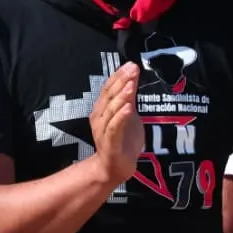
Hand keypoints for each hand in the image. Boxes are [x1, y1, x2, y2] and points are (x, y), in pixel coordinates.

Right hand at [89, 61, 143, 183]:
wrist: (115, 167)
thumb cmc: (122, 140)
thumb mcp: (129, 115)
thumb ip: (129, 98)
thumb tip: (133, 77)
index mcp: (102, 109)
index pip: (108, 88)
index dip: (119, 76)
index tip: (131, 64)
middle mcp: (99, 117)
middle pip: (108, 96)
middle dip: (121, 81)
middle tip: (132, 70)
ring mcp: (102, 130)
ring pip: (110, 110)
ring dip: (121, 97)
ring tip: (131, 85)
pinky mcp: (109, 143)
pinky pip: (114, 128)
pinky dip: (120, 117)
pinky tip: (128, 108)